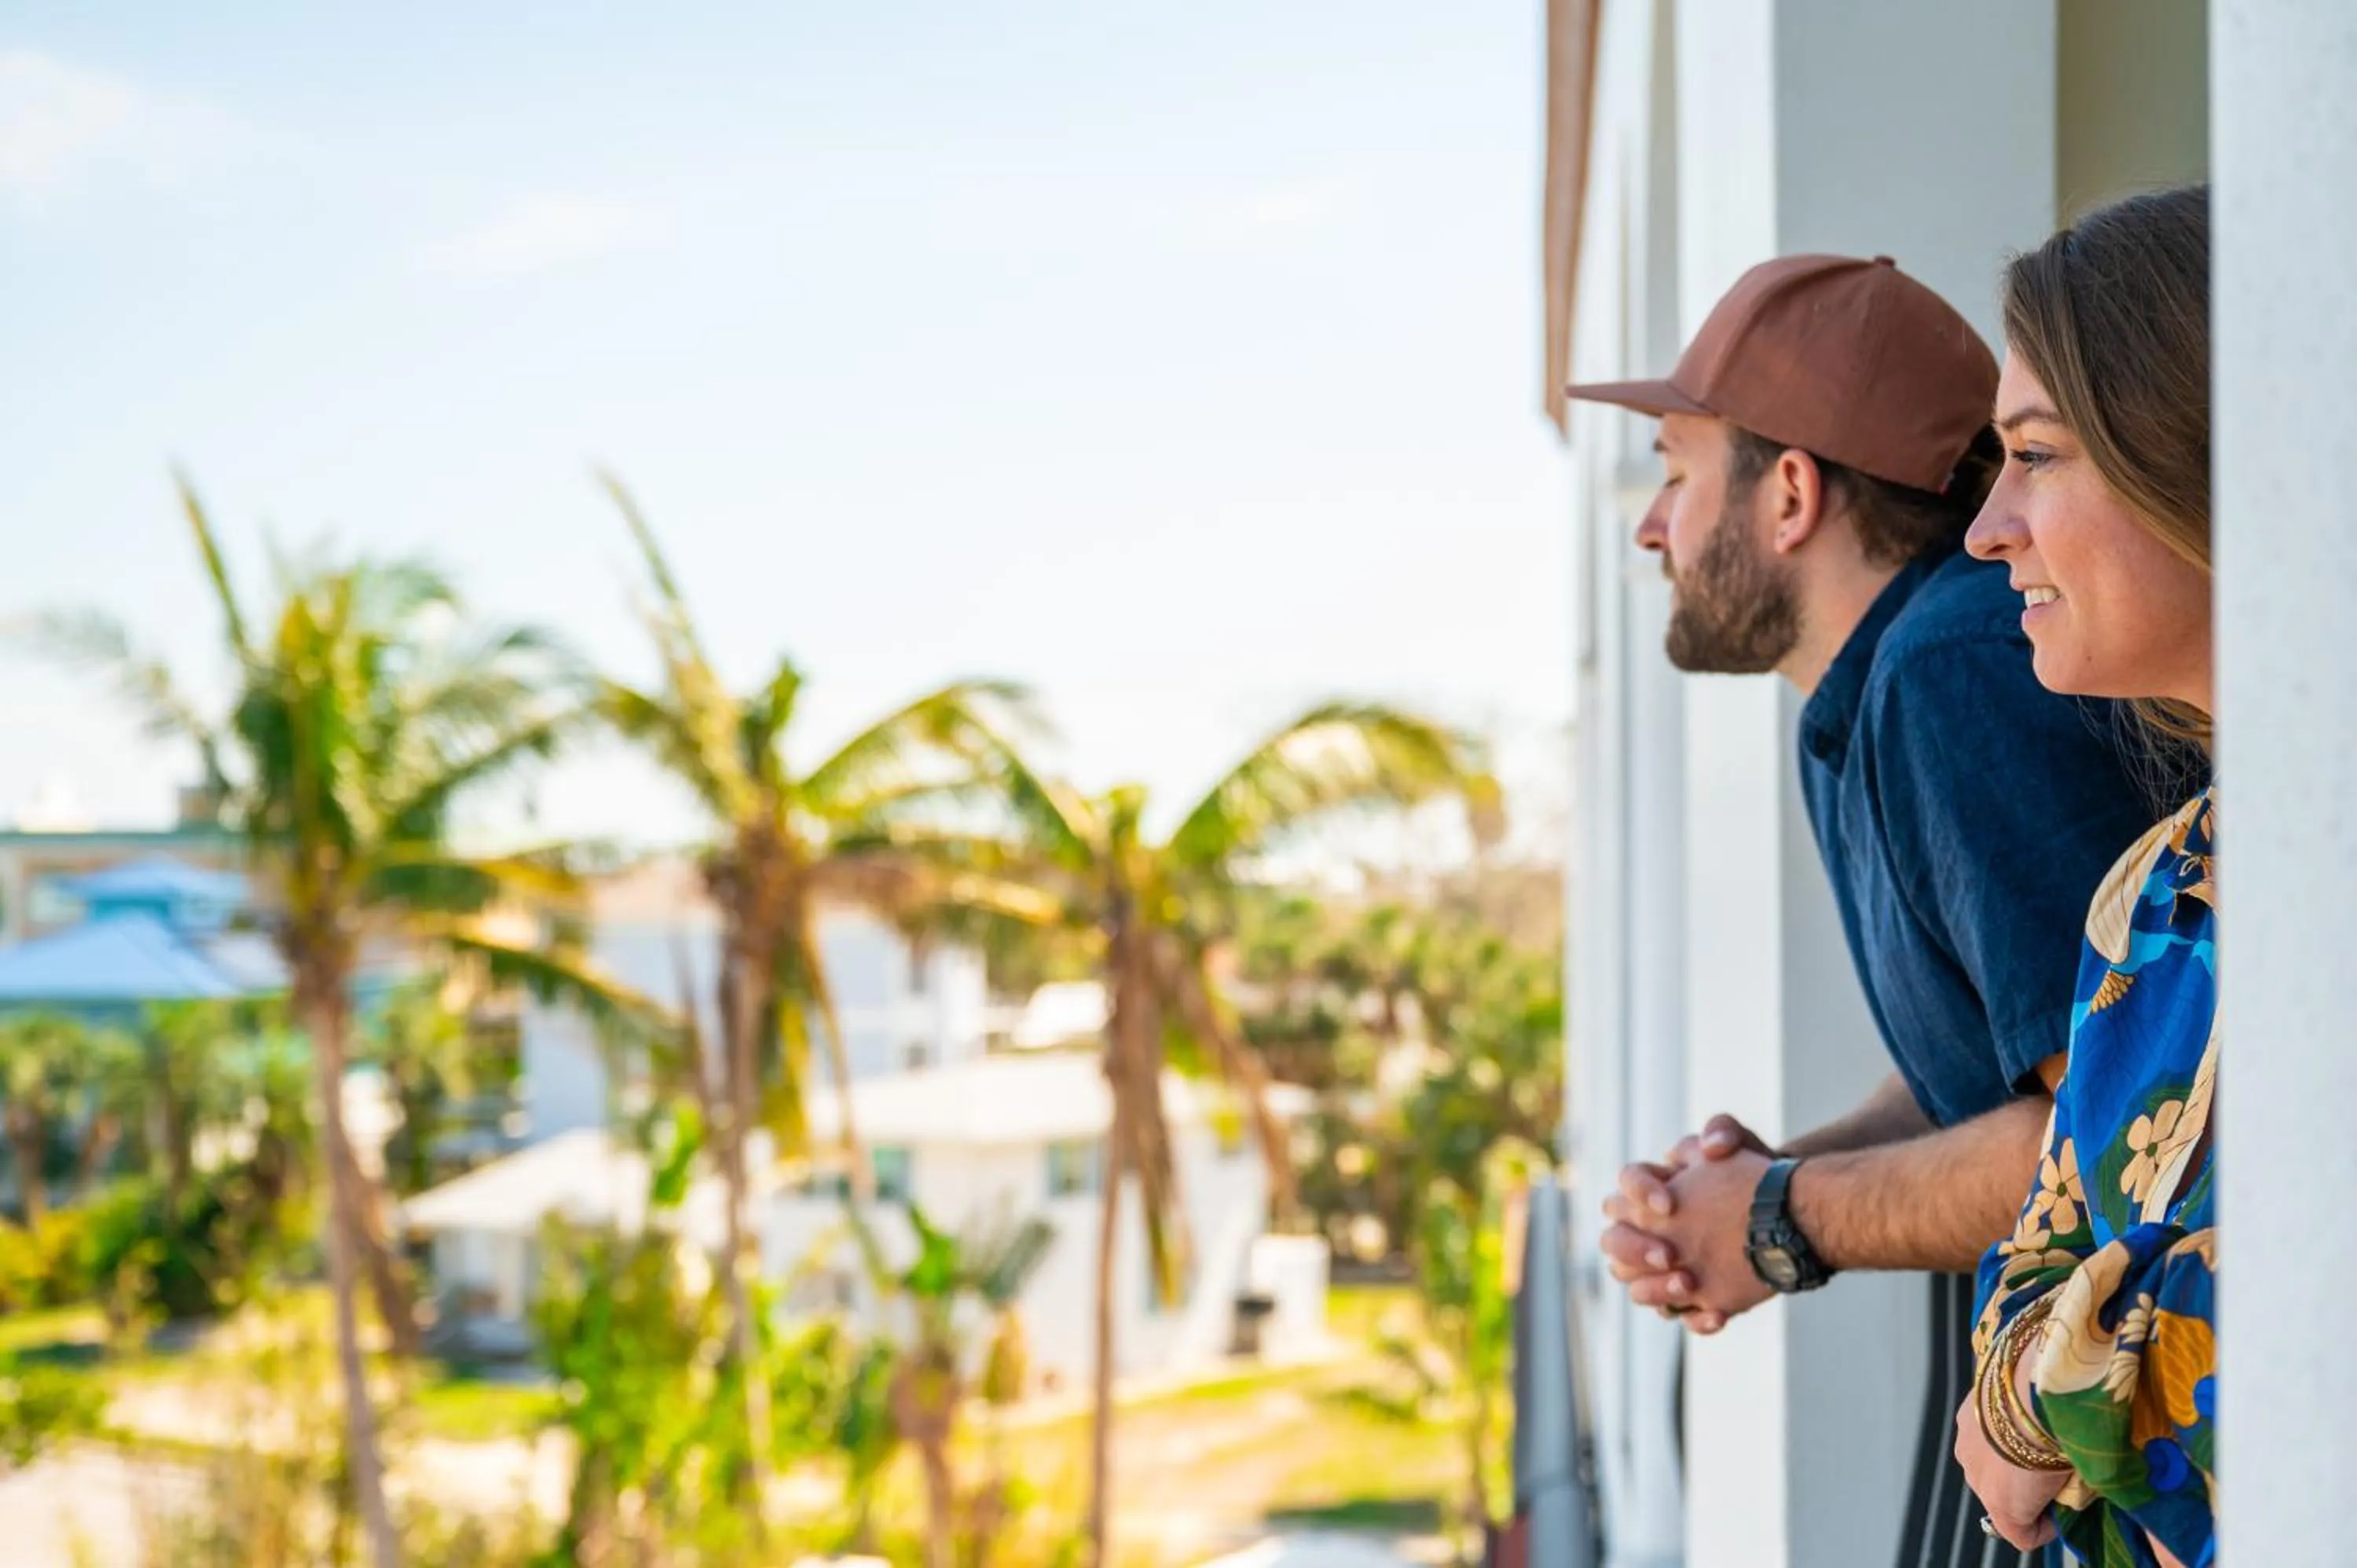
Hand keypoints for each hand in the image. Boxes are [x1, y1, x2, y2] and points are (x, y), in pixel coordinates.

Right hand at [1598, 1115, 1776, 1333]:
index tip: (1669, 1203)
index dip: (1639, 1194)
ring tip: (1689, 1284)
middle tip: (1668, 1254)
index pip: (1625, 1185)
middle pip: (1613, 1241)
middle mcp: (1648, 1230)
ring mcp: (1665, 1268)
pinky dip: (1696, 1319)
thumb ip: (1725, 1130)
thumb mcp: (1745, 1147)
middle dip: (1634, 1249)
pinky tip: (1718, 1314)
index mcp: (1653, 1189)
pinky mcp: (1692, 1297)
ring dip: (1656, 1288)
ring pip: (1635, 1285)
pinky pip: (1680, 1316)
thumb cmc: (1756, 1181)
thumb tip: (1710, 1145)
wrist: (1788, 1221)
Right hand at [1952, 1392, 2064, 1550]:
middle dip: (2024, 1489)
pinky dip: (1996, 1431)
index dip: (2047, 1524)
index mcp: (2005, 1506)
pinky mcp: (1963, 1416)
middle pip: (2001, 1497)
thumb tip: (2073, 1490)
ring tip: (2033, 1437)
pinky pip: (1980, 1434)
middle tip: (2054, 1470)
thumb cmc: (2061, 1439)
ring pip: (1987, 1464)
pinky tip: (2018, 1415)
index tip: (2065, 1507)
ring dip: (2007, 1458)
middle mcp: (1977, 1481)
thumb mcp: (2077, 1480)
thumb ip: (2068, 1495)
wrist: (2035, 1388)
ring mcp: (1965, 1446)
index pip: (2023, 1535)